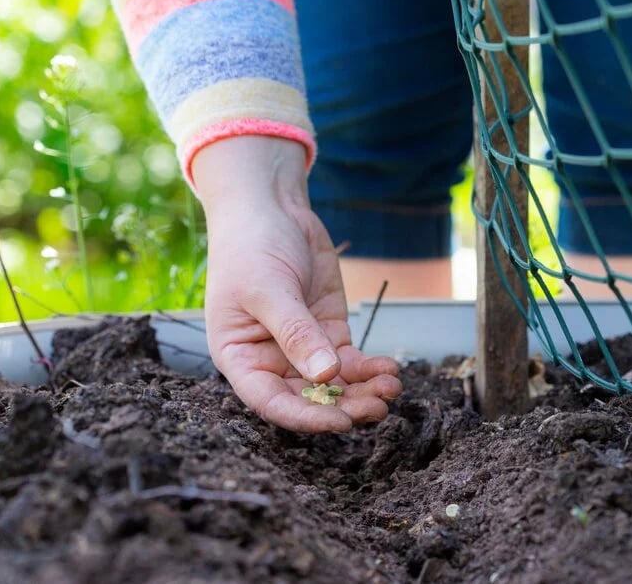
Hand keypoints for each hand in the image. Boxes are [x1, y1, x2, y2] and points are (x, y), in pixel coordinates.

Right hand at [194, 136, 401, 432]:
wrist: (271, 209)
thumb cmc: (251, 246)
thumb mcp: (269, 288)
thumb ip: (296, 332)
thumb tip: (326, 375)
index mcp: (240, 357)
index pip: (271, 401)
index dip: (305, 417)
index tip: (339, 421)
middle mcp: (270, 360)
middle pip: (308, 398)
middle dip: (343, 406)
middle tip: (377, 407)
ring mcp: (302, 348)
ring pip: (334, 385)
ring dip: (363, 391)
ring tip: (391, 388)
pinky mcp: (328, 332)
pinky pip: (351, 362)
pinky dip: (370, 369)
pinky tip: (389, 369)